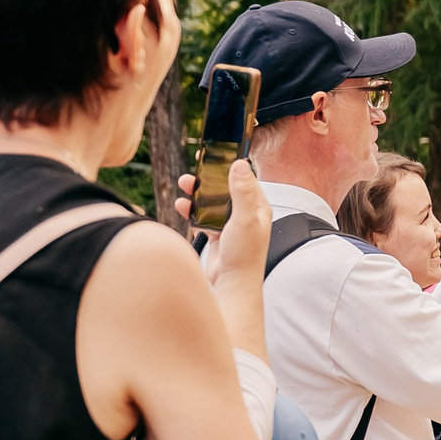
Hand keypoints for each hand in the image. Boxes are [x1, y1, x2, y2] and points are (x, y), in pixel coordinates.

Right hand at [195, 160, 271, 288]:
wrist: (233, 284)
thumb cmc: (244, 254)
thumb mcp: (244, 219)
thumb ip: (241, 192)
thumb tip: (239, 165)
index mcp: (258, 207)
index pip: (245, 179)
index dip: (230, 166)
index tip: (215, 155)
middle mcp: (247, 215)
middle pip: (226, 190)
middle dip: (210, 180)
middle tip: (194, 171)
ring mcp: (232, 226)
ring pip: (213, 203)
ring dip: (199, 195)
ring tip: (184, 187)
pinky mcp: (219, 236)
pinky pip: (204, 218)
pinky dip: (193, 211)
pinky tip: (182, 206)